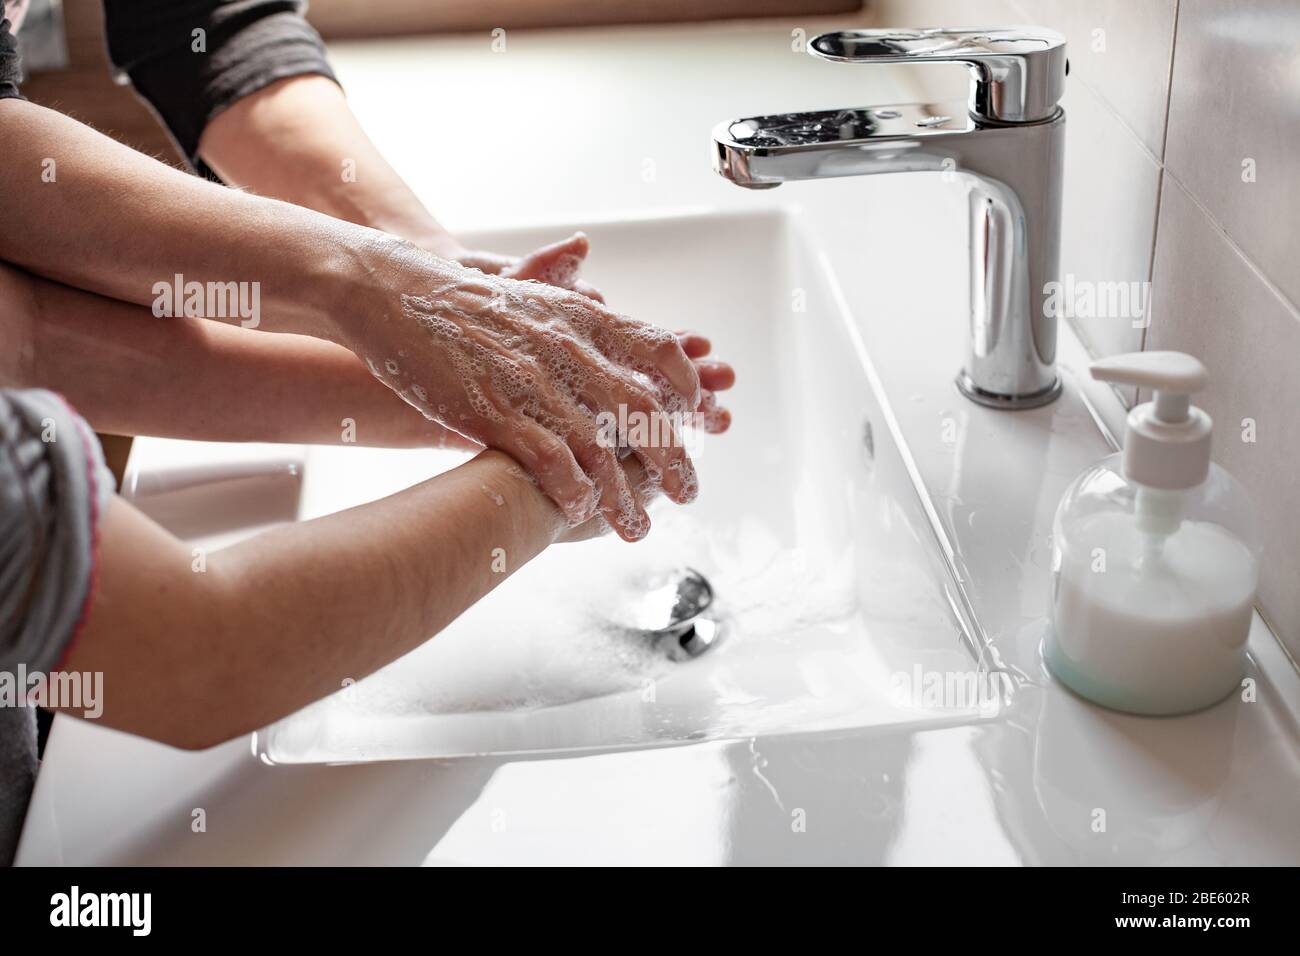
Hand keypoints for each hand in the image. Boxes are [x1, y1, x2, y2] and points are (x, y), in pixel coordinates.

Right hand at [348, 241, 708, 541]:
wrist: (395, 294)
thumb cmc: (463, 301)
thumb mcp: (534, 296)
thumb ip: (580, 312)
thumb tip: (617, 313)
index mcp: (583, 318)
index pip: (661, 352)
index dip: (688, 389)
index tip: (699, 419)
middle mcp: (569, 349)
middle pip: (645, 412)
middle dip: (675, 460)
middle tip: (688, 494)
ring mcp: (535, 382)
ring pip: (602, 448)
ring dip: (626, 496)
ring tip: (637, 528)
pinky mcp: (497, 411)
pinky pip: (552, 459)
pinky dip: (574, 490)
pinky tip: (582, 512)